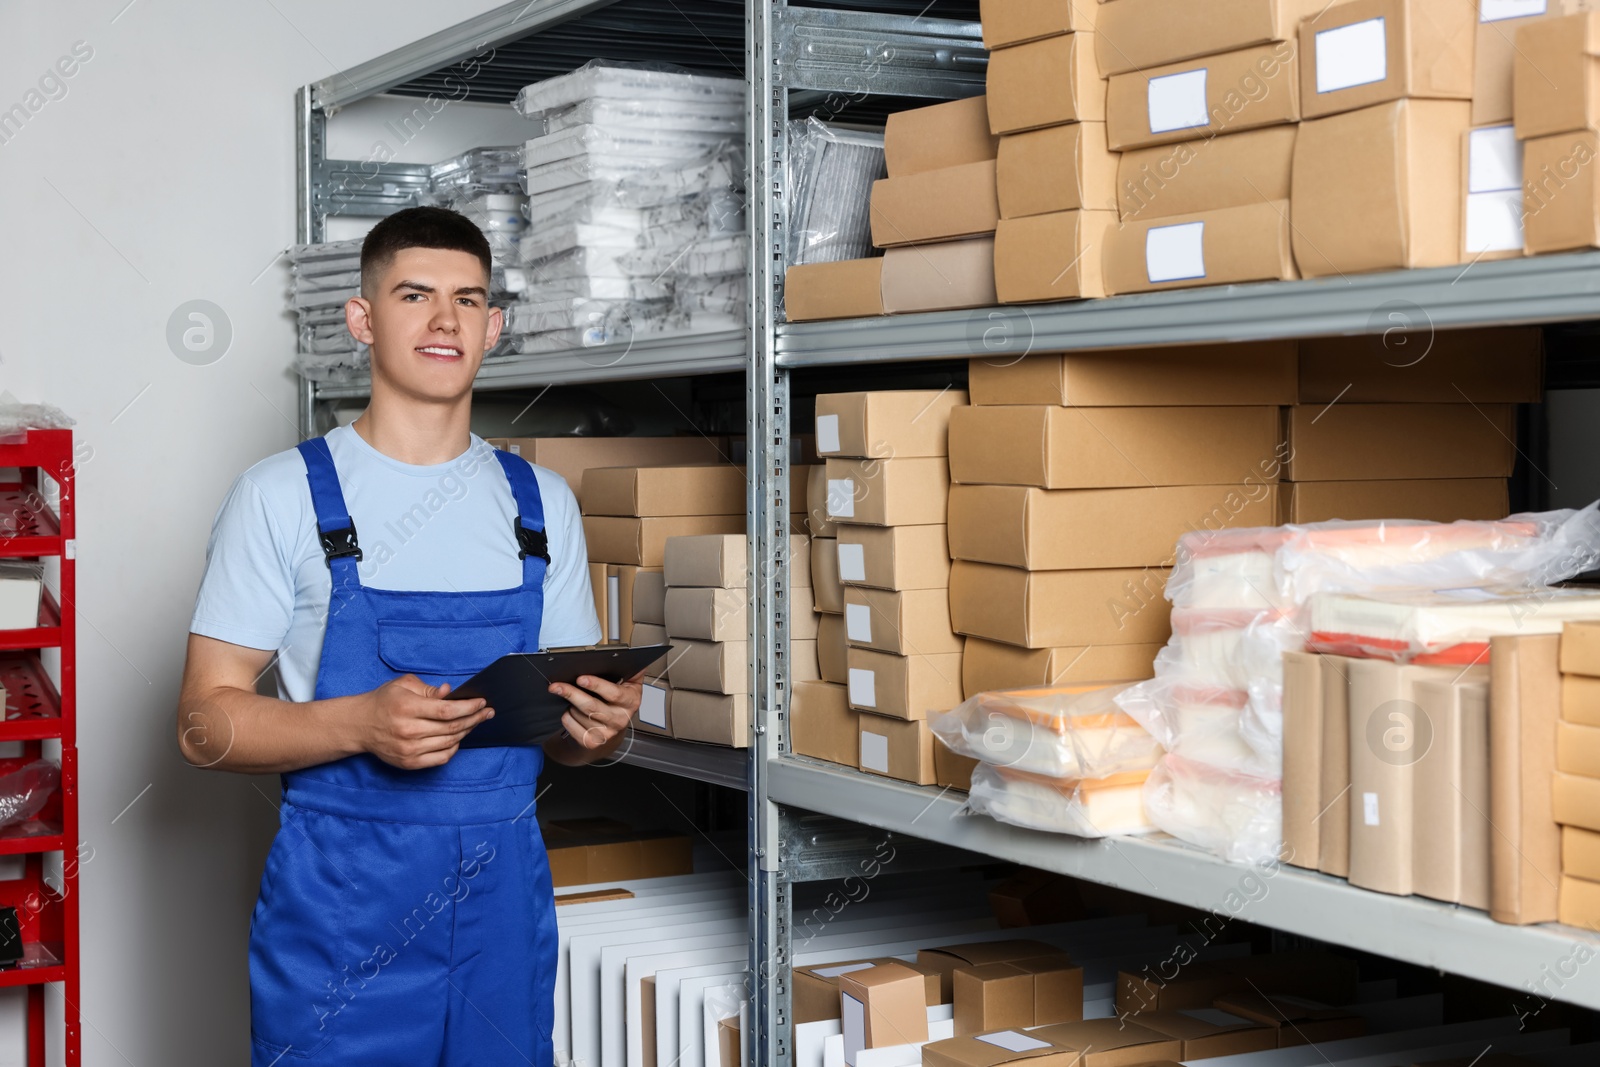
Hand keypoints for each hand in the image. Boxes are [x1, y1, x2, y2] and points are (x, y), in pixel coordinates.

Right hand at [360, 674, 493, 769]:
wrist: (359, 725)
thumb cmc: (384, 701)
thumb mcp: (404, 686)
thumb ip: (429, 690)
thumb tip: (450, 693)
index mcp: (407, 708)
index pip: (447, 711)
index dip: (469, 707)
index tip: (482, 703)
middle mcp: (408, 731)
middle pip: (452, 728)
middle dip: (474, 719)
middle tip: (487, 713)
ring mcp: (409, 750)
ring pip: (449, 743)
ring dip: (467, 732)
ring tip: (475, 722)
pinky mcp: (409, 763)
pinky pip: (441, 758)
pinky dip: (454, 748)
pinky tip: (459, 738)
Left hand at [548, 674, 641, 754]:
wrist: (612, 729)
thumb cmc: (618, 702)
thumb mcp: (629, 685)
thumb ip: (631, 670)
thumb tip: (629, 655)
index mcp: (631, 701)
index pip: (614, 693)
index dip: (596, 685)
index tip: (581, 678)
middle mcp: (620, 719)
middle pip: (591, 707)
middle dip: (572, 694)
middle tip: (557, 686)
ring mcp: (606, 733)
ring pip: (579, 715)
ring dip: (570, 704)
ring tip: (571, 697)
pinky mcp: (591, 742)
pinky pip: (570, 725)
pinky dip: (566, 716)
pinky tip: (571, 711)